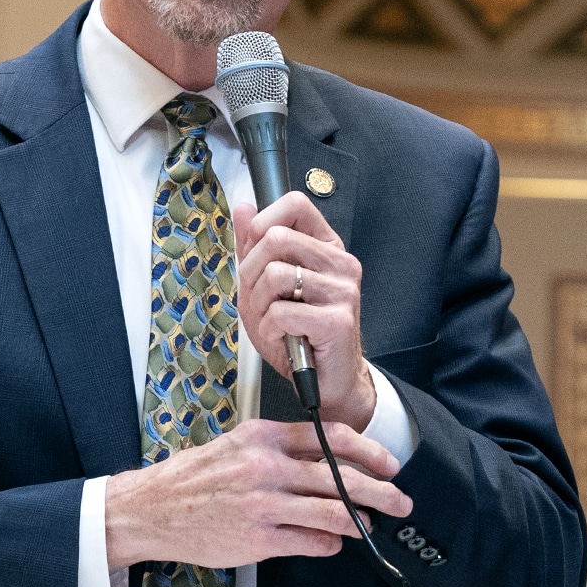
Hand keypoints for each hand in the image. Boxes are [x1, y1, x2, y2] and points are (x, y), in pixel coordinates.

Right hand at [105, 418, 410, 568]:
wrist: (151, 509)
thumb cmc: (193, 479)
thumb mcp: (236, 445)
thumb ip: (278, 447)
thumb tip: (326, 458)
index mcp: (262, 437)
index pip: (330, 438)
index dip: (368, 451)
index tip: (389, 463)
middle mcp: (266, 468)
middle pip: (340, 477)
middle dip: (380, 491)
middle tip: (400, 500)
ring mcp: (263, 505)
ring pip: (332, 512)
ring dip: (360, 521)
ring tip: (372, 524)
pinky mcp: (259, 540)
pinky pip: (311, 542)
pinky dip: (330, 543)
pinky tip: (335, 543)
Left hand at [237, 191, 375, 429]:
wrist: (326, 382)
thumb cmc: (297, 334)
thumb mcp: (265, 287)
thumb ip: (254, 247)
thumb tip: (243, 208)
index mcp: (325, 247)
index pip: (295, 204)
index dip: (263, 223)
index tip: (255, 253)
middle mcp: (340, 263)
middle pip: (276, 238)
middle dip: (251, 273)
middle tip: (260, 300)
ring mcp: (343, 291)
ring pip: (275, 275)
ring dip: (259, 305)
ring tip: (273, 322)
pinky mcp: (337, 320)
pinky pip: (281, 312)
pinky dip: (269, 329)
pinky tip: (281, 338)